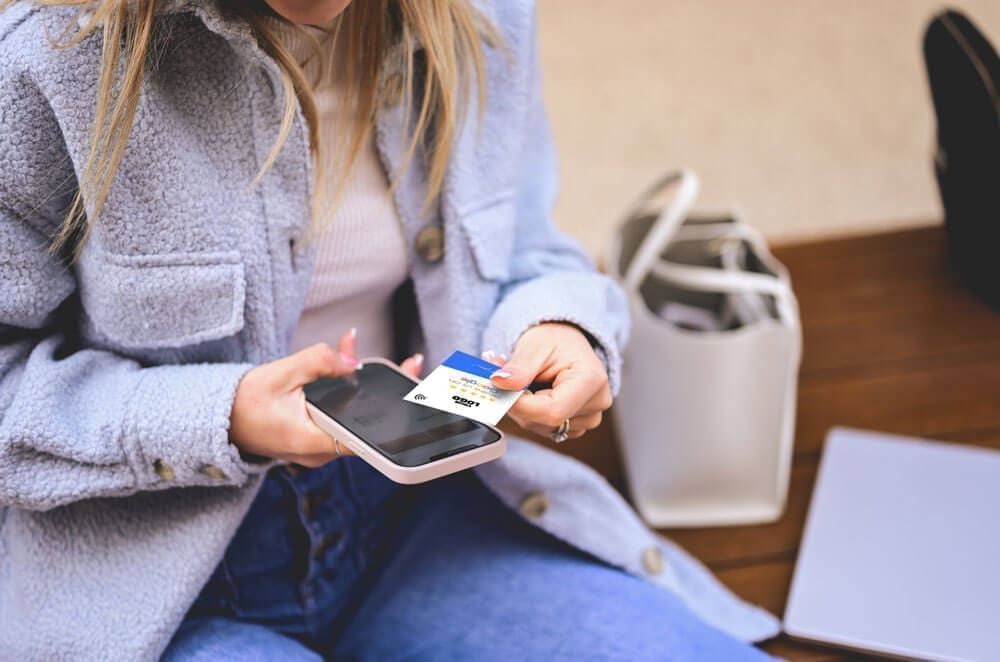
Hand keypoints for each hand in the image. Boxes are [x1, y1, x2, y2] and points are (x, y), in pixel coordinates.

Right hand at [229, 328, 423, 467]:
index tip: (410, 394)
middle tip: (411, 365)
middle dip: (385, 391)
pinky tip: (349, 364)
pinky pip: (340, 416)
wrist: (216, 420)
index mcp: (314, 442)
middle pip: (365, 422)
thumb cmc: (242, 401)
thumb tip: (352, 360)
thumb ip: (319, 362)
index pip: (365, 433)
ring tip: (377, 356)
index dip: (391, 413)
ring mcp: (319, 448)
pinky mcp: (316, 438)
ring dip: (363, 387)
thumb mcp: (281, 373)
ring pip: (353, 416)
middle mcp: (321, 451)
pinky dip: (346, 393)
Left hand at [485, 322, 611, 440]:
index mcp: (592, 381)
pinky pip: (544, 429)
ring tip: (522, 382)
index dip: (521, 405)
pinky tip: (534, 394)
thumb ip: (518, 368)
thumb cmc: (556, 341)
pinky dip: (531, 414)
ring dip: (523, 408)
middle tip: (504, 378)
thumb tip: (499, 383)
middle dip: (518, 403)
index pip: (552, 411)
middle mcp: (596, 403)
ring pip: (541, 427)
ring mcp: (589, 418)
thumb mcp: (534, 346)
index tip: (499, 389)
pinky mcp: (577, 425)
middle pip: (545, 421)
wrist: (566, 343)